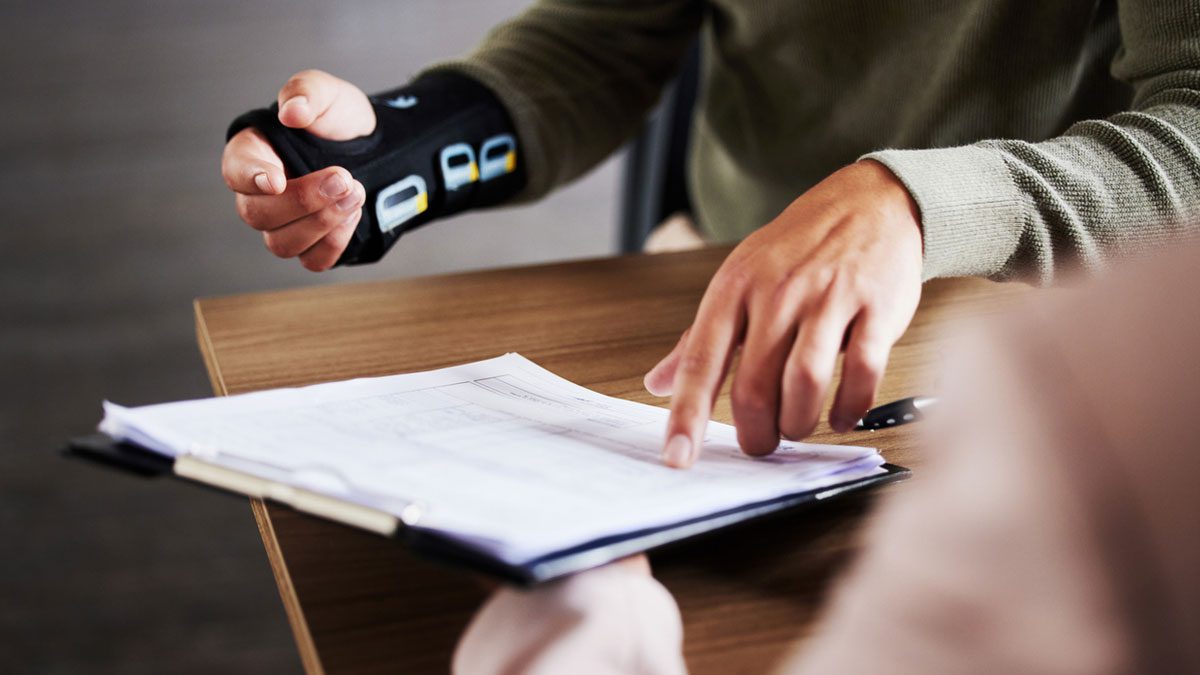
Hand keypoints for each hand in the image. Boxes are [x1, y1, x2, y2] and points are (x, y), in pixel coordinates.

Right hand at [220, 69, 375, 270]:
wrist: (376, 146)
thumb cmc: (338, 119)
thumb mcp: (326, 93)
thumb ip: (306, 93)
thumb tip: (292, 112)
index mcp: (252, 154)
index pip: (235, 172)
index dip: (251, 178)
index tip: (276, 180)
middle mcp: (260, 195)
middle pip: (258, 215)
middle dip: (303, 200)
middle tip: (342, 178)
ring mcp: (284, 224)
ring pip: (282, 243)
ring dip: (321, 222)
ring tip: (355, 193)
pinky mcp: (312, 245)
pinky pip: (312, 260)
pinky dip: (334, 242)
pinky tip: (353, 214)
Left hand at [644, 160, 923, 466]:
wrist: (869, 202)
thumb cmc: (797, 249)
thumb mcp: (738, 281)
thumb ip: (699, 339)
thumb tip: (656, 384)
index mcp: (734, 288)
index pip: (700, 361)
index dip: (687, 416)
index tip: (677, 458)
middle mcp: (777, 292)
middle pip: (755, 385)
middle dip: (756, 432)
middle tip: (761, 443)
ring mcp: (828, 298)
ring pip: (806, 382)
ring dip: (799, 422)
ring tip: (797, 427)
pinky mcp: (876, 307)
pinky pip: (863, 372)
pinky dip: (851, 406)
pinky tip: (842, 415)